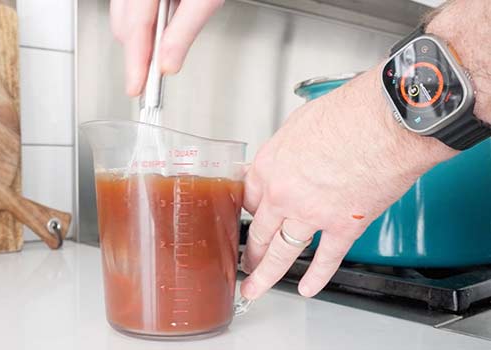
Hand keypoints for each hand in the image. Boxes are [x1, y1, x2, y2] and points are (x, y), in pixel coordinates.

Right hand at [110, 0, 223, 95]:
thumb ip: (185, 31)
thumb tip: (169, 63)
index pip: (135, 28)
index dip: (135, 63)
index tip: (136, 87)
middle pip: (123, 25)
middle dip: (139, 51)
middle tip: (155, 72)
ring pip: (121, 15)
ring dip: (142, 34)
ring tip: (170, 32)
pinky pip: (128, 3)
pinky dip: (143, 18)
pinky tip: (163, 17)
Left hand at [239, 69, 455, 299]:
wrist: (386, 120)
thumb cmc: (348, 113)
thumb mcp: (298, 125)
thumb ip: (285, 151)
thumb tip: (285, 160)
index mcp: (269, 166)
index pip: (248, 199)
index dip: (248, 213)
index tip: (248, 221)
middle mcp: (283, 194)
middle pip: (258, 230)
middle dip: (249, 251)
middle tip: (244, 263)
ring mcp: (311, 213)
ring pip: (281, 253)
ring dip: (265, 275)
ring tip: (255, 288)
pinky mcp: (343, 226)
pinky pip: (326, 259)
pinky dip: (316, 277)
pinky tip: (306, 288)